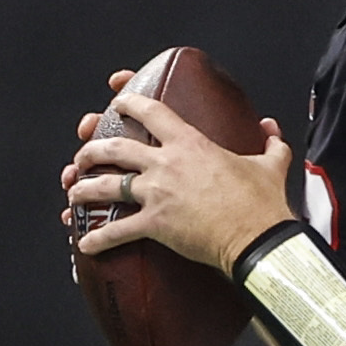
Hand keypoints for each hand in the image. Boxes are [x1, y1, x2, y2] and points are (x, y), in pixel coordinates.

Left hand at [63, 70, 295, 275]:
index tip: (117, 101)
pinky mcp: (154, 223)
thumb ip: (271, 144)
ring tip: (73, 192)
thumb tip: (271, 128)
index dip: (128, 101)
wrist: (258, 237)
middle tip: (83, 154)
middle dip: (91, 149)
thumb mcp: (271, 166)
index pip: (151, 111)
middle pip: (114, 147)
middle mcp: (166, 164)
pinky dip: (97, 238)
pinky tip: (85, 244)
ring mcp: (157, 193)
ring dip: (83, 189)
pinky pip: (116, 231)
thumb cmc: (263, 204)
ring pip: (105, 185)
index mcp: (191, 144)